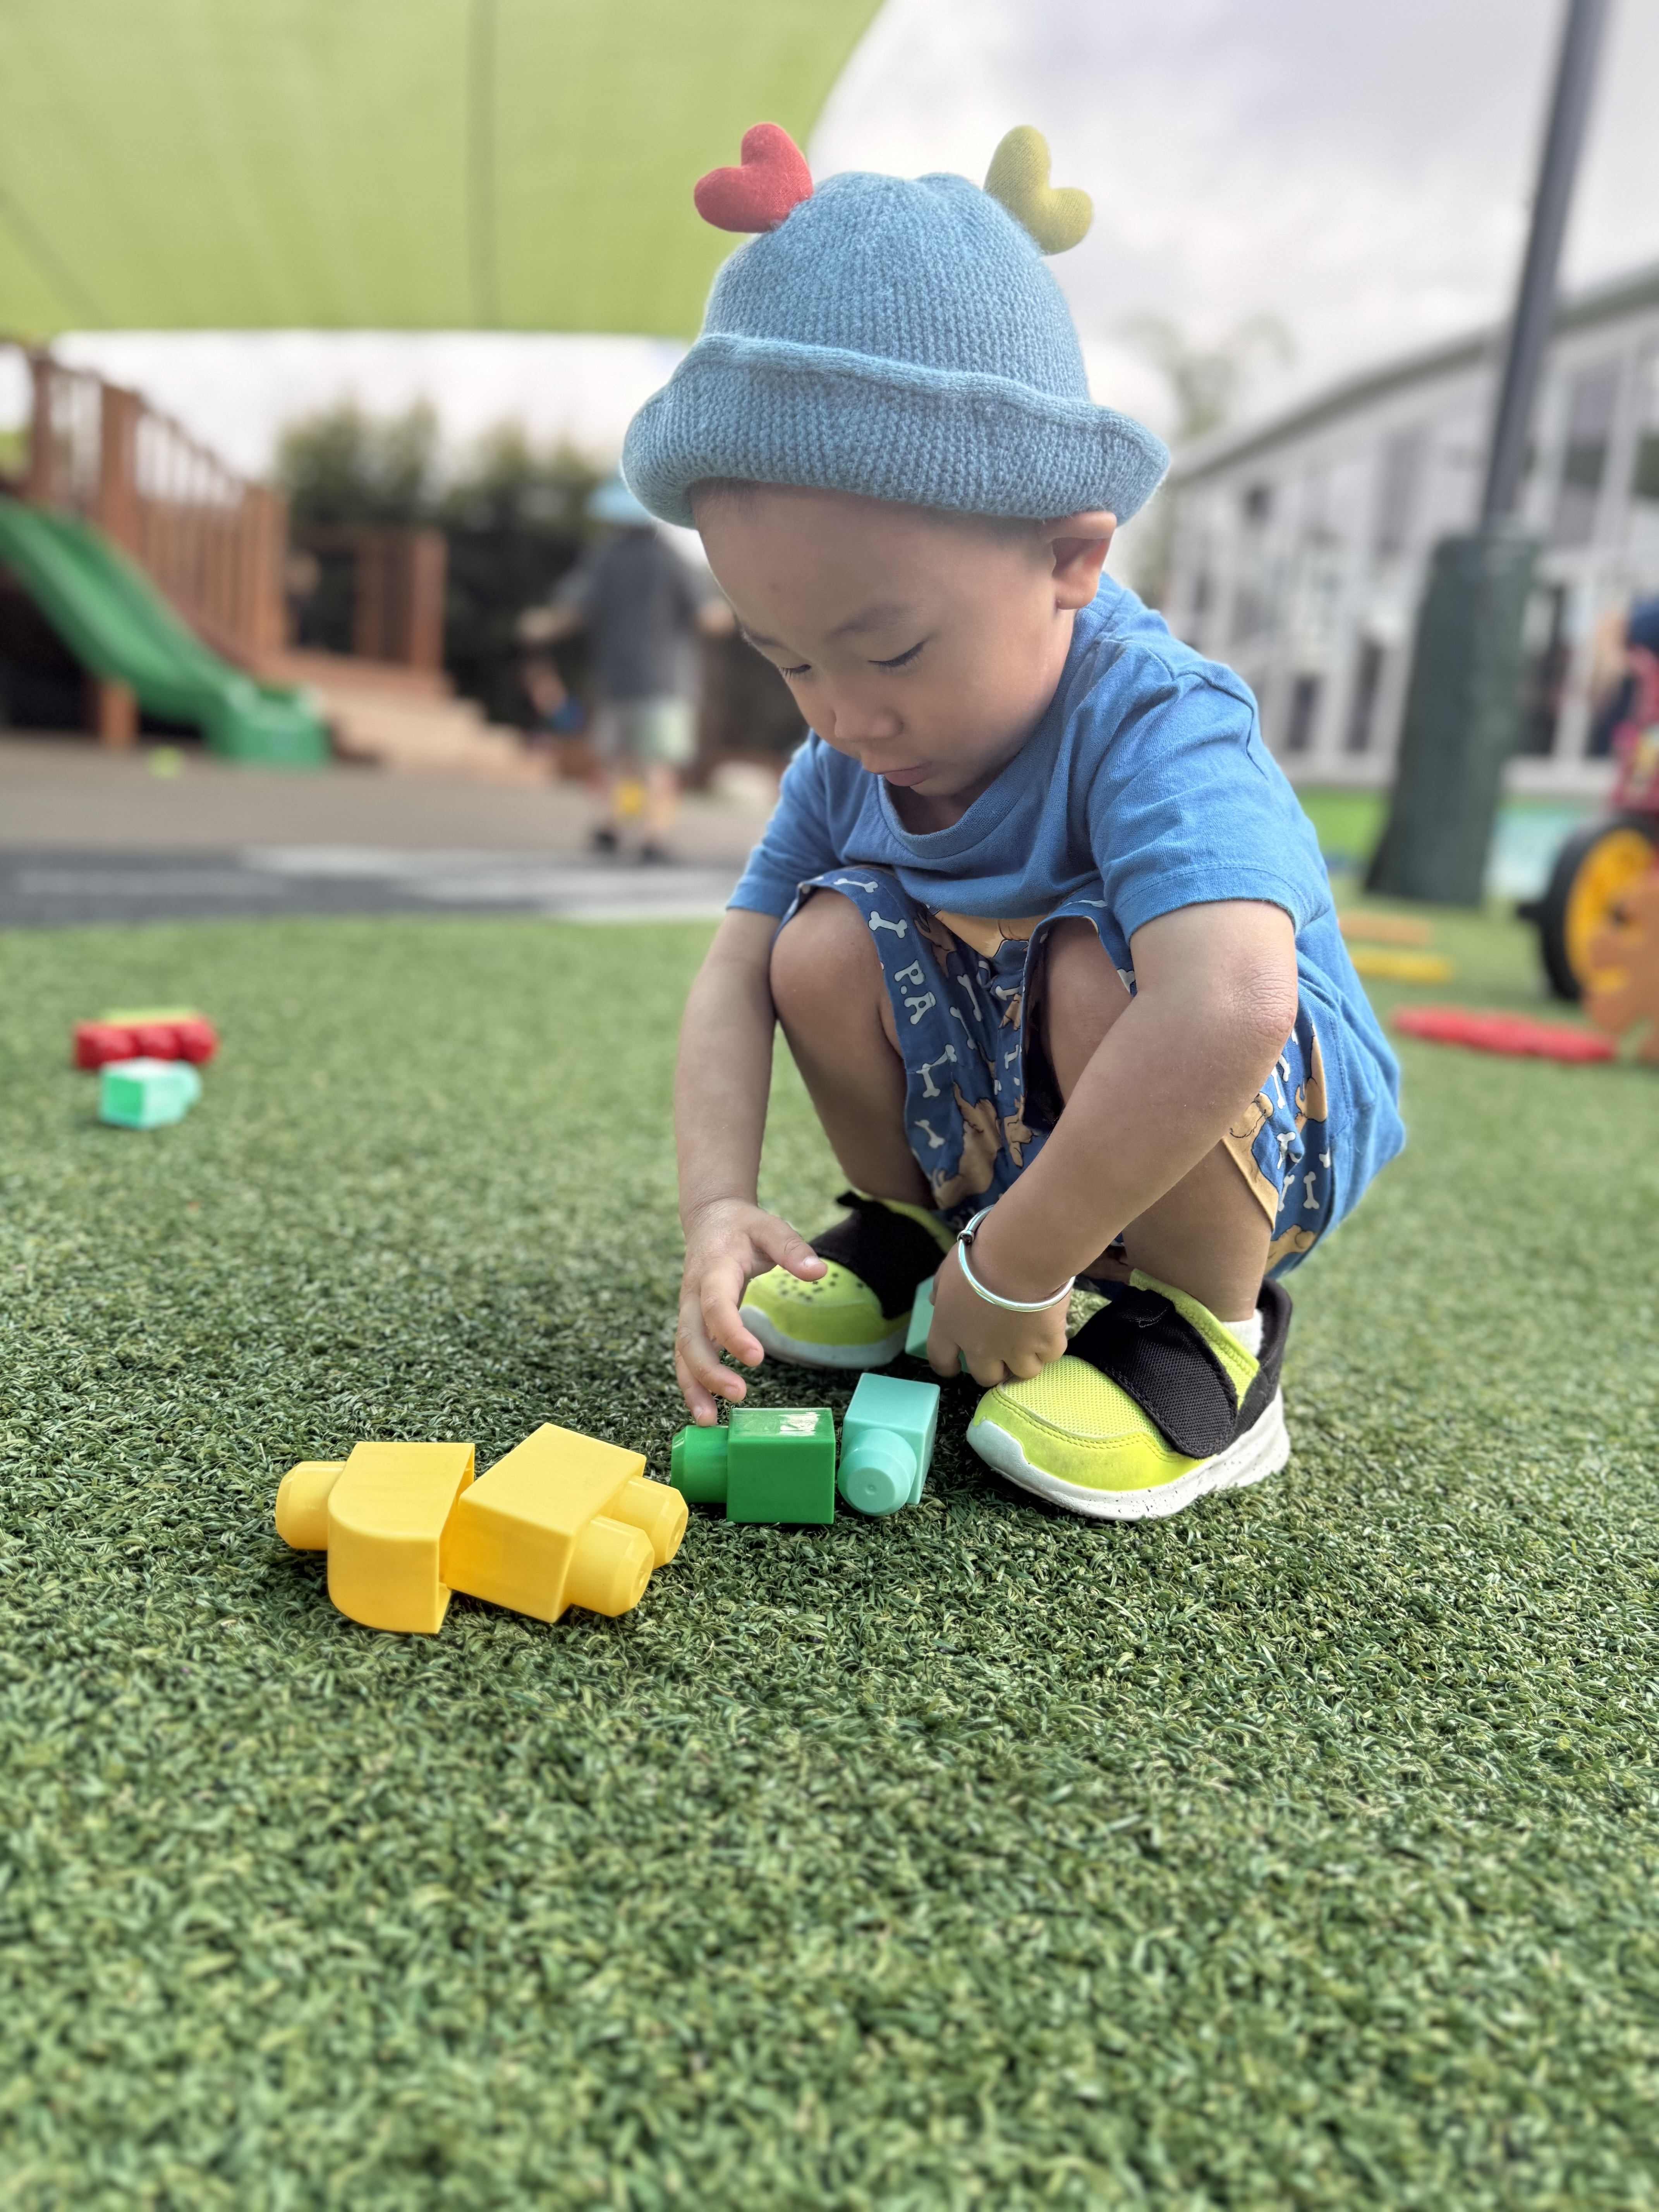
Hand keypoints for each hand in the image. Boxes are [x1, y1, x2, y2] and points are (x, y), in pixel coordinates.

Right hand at [676, 1199, 825, 1422]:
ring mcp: (689, 1312)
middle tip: (737, 1394)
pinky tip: (706, 1412)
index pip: (716, 1304)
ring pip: (683, 1354)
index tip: (755, 1358)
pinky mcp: (692, 1325)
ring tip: (710, 1421)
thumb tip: (817, 1272)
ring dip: (694, 1387)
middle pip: (691, 1337)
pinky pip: (686, 1358)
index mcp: (714, 1269)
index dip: (731, 1332)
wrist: (710, 1220)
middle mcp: (693, 1294)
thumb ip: (792, 1248)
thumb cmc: (744, 1227)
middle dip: (709, 1370)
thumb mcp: (771, 1227)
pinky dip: (693, 1386)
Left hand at [927, 1242, 1069, 1387]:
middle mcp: (980, 1347)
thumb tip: (935, 1301)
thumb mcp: (949, 1269)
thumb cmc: (980, 1255)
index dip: (949, 1366)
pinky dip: (1051, 1344)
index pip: (941, 1361)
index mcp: (950, 1328)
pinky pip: (1050, 1355)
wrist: (1020, 1256)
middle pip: (986, 1377)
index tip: (956, 1366)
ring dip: (1026, 1359)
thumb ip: (941, 1289)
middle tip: (1003, 1350)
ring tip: (1031, 1339)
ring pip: (1023, 1372)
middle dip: (994, 1368)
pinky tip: (1051, 1326)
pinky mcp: (1045, 1344)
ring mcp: (1015, 1350)